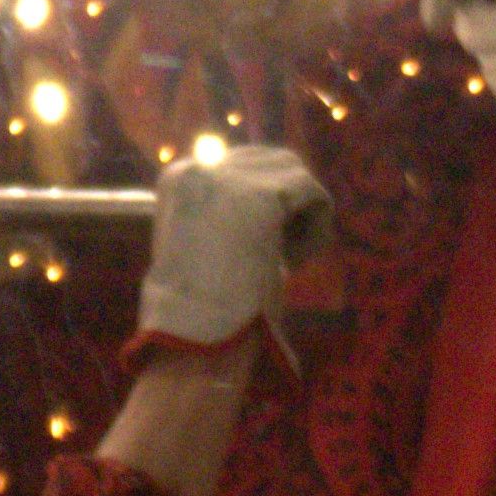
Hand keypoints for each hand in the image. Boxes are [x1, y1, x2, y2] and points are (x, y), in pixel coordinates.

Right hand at [131, 140, 338, 351]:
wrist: (193, 335)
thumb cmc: (199, 304)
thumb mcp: (209, 241)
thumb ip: (233, 211)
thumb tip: (283, 197)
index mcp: (178, 177)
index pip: (241, 166)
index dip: (265, 206)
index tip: (259, 249)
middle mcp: (199, 166)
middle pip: (271, 160)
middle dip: (286, 202)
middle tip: (279, 253)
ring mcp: (229, 177)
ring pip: (295, 172)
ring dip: (302, 214)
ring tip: (288, 258)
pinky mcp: (262, 195)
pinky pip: (313, 194)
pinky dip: (316, 230)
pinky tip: (295, 264)